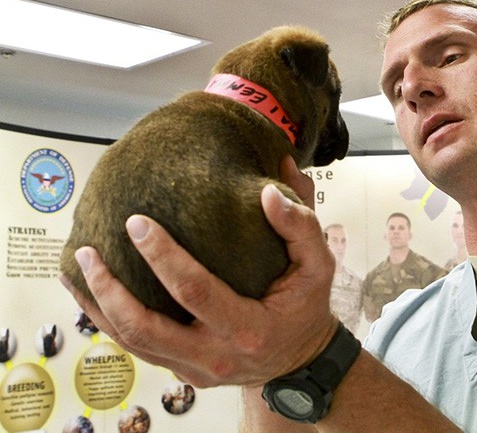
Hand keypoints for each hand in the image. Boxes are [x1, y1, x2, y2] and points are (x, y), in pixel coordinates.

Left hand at [59, 155, 336, 386]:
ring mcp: (195, 369)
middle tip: (88, 251)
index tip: (138, 223)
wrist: (301, 360)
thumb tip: (271, 187)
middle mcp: (216, 356)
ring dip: (98, 307)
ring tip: (76, 269)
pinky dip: (109, 321)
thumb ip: (300, 225)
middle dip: (110, 289)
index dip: (163, 257)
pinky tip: (92, 294)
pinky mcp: (183, 370)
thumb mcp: (318, 266)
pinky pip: (138, 349)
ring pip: (132, 344)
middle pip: (146, 329)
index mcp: (249, 328)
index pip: (195, 292)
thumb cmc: (306, 308)